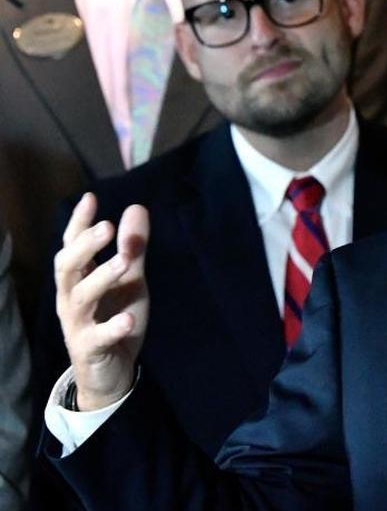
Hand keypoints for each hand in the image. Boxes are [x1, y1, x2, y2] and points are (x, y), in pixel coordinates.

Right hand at [54, 193, 150, 410]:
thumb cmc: (115, 316)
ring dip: (101, 278)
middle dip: (85, 246)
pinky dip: (113, 328)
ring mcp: (78, 324)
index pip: (72, 246)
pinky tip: (129, 320)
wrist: (112, 370)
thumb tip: (136, 207)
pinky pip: (98, 337)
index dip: (78, 223)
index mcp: (79, 279)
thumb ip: (133, 247)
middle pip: (67, 268)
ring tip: (124, 262)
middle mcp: (71, 298)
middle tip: (106, 227)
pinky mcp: (90, 349)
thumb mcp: (130, 279)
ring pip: (80, 298)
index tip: (90, 198)